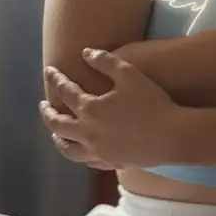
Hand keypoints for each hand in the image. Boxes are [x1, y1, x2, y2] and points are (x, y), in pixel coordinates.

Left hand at [39, 49, 181, 169]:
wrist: (171, 136)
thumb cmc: (152, 102)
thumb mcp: (129, 74)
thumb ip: (105, 61)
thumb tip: (85, 52)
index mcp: (90, 109)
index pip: (65, 91)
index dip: (55, 79)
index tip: (49, 71)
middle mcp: (87, 132)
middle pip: (58, 123)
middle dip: (47, 112)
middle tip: (43, 105)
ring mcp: (97, 151)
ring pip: (67, 148)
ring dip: (58, 138)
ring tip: (55, 134)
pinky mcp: (108, 162)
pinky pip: (85, 161)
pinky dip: (77, 153)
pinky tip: (80, 149)